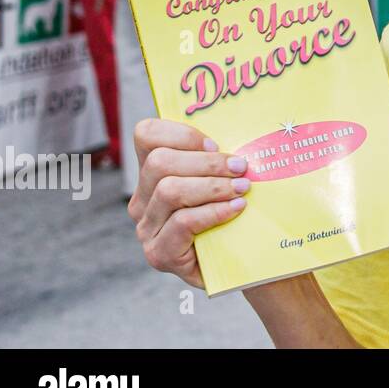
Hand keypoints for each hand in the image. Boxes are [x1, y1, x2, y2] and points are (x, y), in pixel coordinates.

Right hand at [127, 118, 249, 287]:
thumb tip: (239, 127)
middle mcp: (143, 199)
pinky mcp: (160, 254)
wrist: (245, 260)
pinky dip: (214, 212)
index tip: (216, 143)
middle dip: (206, 162)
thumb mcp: (225, 177)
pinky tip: (236, 208)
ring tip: (243, 188)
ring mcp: (147, 228)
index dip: (181, 133)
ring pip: (169, 191)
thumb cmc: (237, 212)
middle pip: (160, 162)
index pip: (146, 135)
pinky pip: (182, 222)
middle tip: (241, 167)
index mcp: (153, 172)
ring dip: (212, 186)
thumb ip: (220, 156)